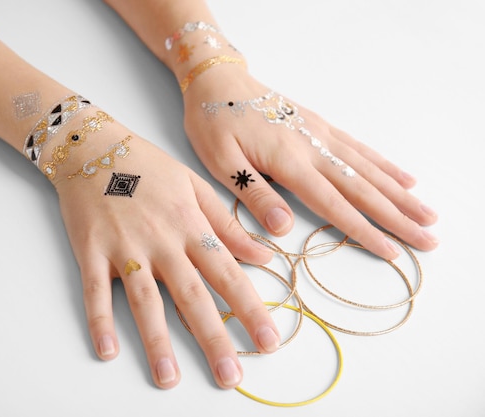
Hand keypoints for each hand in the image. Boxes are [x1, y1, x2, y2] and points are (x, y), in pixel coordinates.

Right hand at [42, 111, 279, 388]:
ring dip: (157, 341)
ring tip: (168, 378)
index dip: (250, 309)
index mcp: (190, 225)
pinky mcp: (91, 251)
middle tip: (229, 377)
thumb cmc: (147, 165)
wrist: (93, 146)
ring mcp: (124, 248)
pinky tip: (107, 351)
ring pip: (145, 301)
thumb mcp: (194, 186)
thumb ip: (227, 223)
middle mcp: (162, 241)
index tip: (268, 342)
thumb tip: (264, 255)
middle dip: (213, 338)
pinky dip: (99, 321)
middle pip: (191, 296)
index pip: (227, 273)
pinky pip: (95, 291)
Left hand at [181, 67, 438, 259]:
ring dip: (400, 193)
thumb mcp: (221, 162)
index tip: (391, 249)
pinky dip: (384, 165)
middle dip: (397, 216)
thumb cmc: (214, 122)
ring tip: (426, 213)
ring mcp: (321, 134)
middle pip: (363, 188)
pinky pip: (359, 148)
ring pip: (368, 169)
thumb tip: (283, 227)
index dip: (363, 230)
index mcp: (289, 162)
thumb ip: (254, 193)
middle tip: (428, 237)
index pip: (333, 204)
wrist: (219, 81)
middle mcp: (313, 147)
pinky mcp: (320, 125)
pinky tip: (403, 178)